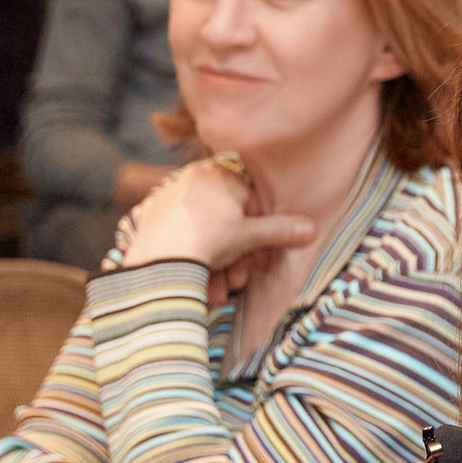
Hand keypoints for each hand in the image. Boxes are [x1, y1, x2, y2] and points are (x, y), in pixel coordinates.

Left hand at [121, 157, 316, 299]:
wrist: (159, 261)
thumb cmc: (208, 241)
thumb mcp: (250, 237)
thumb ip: (281, 231)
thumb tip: (312, 228)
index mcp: (219, 174)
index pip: (249, 204)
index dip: (258, 236)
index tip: (257, 260)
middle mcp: (192, 177)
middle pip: (225, 221)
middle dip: (234, 257)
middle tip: (236, 281)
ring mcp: (167, 195)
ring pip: (202, 231)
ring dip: (213, 263)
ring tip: (215, 288)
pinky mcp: (148, 215)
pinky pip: (177, 235)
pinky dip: (187, 255)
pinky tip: (190, 276)